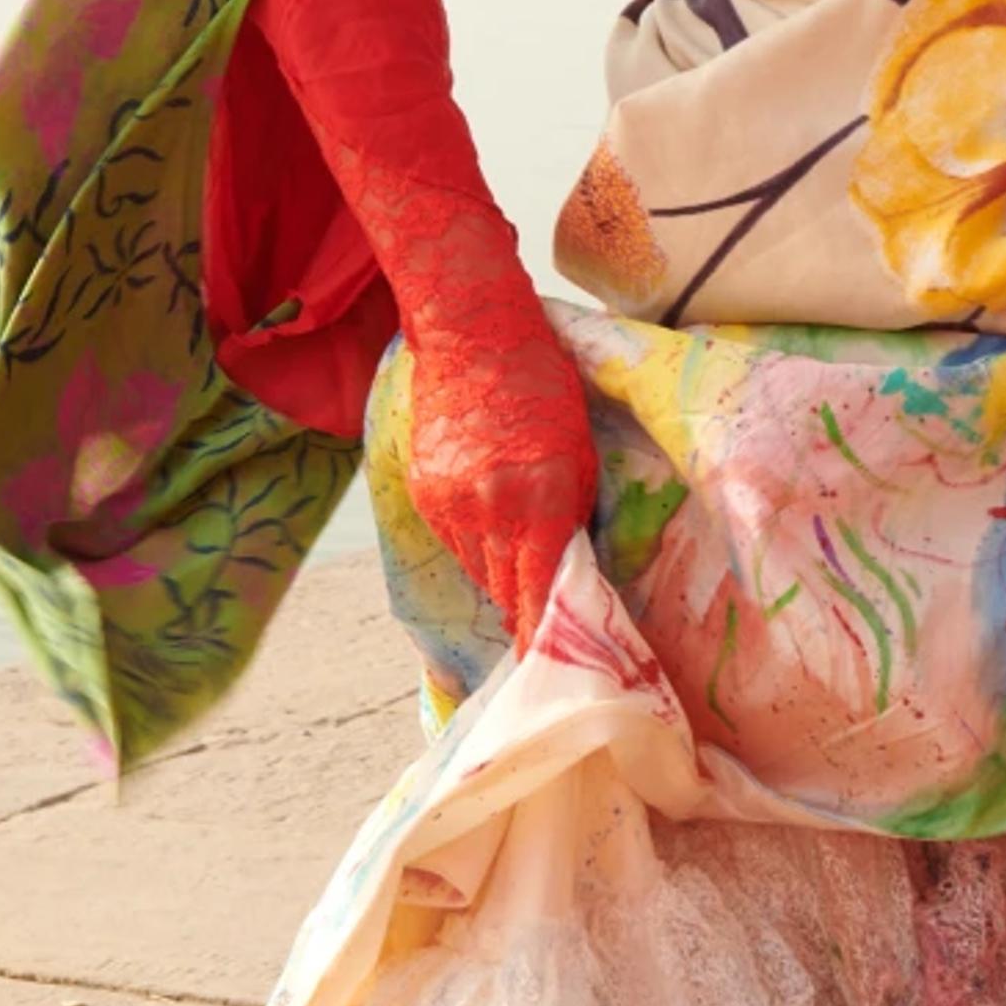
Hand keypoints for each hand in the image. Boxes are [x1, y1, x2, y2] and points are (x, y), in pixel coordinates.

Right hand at [399, 249, 597, 650]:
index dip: (539, 636)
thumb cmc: (545, 389)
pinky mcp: (425, 492)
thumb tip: (567, 571)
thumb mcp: (580, 454)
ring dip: (497, 571)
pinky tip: (486, 518)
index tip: (542, 667)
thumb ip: (574, 516)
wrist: (473, 337)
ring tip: (513, 553)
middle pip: (504, 589)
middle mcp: (492, 512)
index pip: (537, 594)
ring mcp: (451, 504)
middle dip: (522, 605)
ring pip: (476, 569)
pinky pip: (453, 541)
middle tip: (539, 621)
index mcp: (541, 503)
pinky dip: (472, 542)